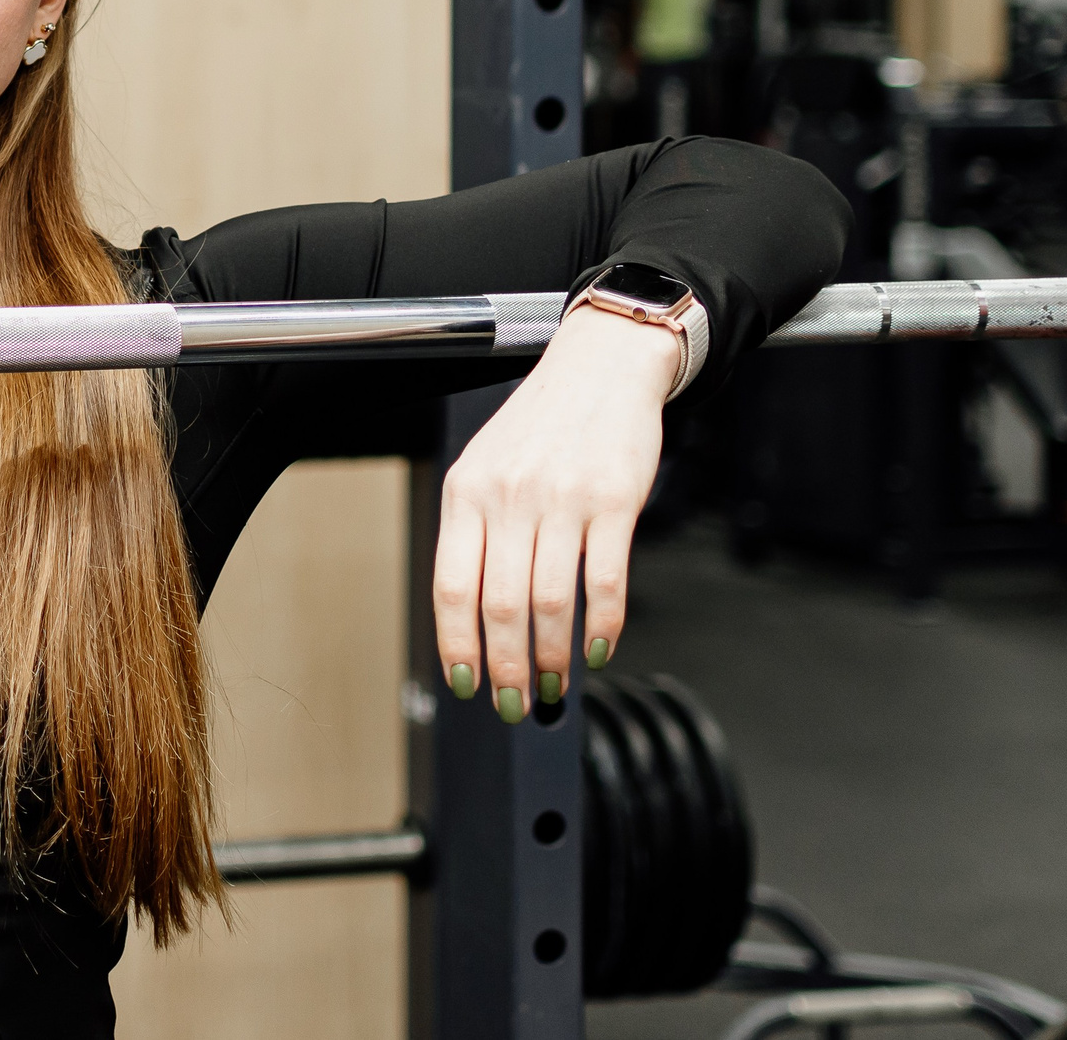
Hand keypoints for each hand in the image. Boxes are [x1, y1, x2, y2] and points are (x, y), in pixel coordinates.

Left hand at [431, 305, 680, 720]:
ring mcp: (562, 499)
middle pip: (501, 606)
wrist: (600, 366)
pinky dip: (601, 627)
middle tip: (515, 701)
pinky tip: (597, 648)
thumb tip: (470, 615)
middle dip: (506, 667)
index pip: (452, 586)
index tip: (466, 682)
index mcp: (466, 492)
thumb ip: (475, 532)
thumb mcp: (485, 468)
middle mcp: (508, 496)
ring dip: (551, 657)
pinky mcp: (615, 501)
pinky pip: (605, 582)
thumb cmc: (541, 424)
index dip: (458, 644)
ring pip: (551, 603)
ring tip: (553, 683)